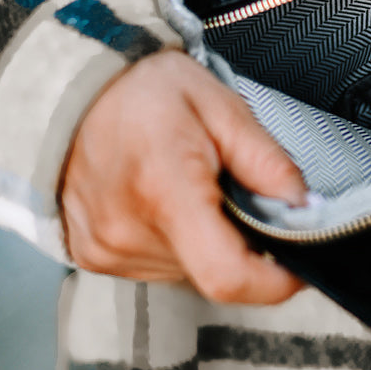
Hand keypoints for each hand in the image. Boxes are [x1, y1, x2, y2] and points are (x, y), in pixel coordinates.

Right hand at [60, 50, 305, 302]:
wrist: (67, 88)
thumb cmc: (144, 90)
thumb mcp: (220, 106)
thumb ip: (267, 161)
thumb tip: (303, 208)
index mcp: (164, 190)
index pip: (228, 275)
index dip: (274, 282)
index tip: (296, 264)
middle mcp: (128, 231)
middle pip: (213, 272)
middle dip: (240, 242)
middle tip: (230, 190)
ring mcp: (106, 250)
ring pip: (188, 272)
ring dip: (205, 241)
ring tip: (188, 187)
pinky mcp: (93, 257)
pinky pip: (155, 266)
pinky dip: (173, 241)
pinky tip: (160, 199)